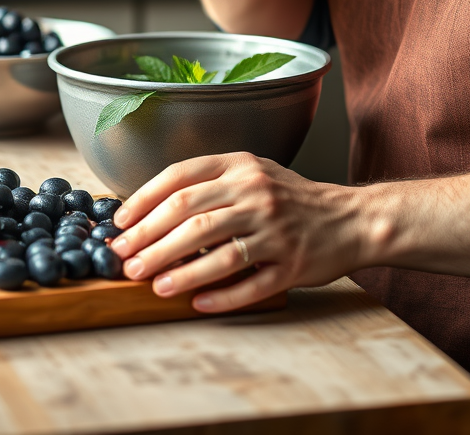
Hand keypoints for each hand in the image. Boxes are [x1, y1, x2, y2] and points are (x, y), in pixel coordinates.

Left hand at [110, 152, 361, 312]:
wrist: (350, 219)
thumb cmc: (291, 198)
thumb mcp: (253, 172)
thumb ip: (210, 183)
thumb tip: (150, 211)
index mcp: (240, 165)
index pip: (180, 177)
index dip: (144, 200)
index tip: (119, 223)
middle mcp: (256, 192)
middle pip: (189, 215)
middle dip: (149, 239)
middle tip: (124, 259)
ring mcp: (275, 229)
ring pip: (215, 250)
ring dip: (177, 271)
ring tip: (151, 284)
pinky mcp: (291, 265)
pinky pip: (248, 283)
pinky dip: (218, 296)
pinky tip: (195, 303)